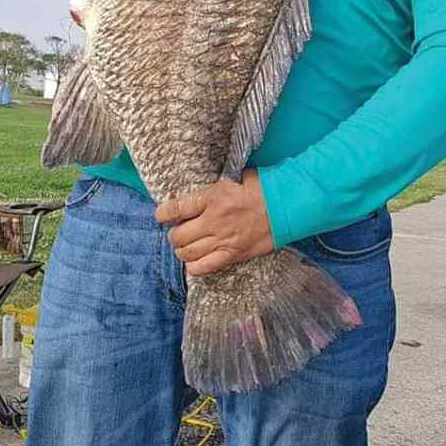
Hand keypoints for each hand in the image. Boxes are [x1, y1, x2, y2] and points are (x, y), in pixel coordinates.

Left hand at [156, 168, 272, 276]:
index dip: (163, 213)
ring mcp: (222, 240)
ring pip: (187, 253)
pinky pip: (204, 268)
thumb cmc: (262, 189)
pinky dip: (194, 267)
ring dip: (182, 251)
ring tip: (185, 247)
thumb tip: (206, 189)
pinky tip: (194, 262)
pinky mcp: (232, 255)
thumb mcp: (236, 177)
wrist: (285, 207)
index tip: (161, 215)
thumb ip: (217, 185)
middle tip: (178, 232)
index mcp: (212, 198)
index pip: (177, 208)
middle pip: (178, 235)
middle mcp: (213, 221)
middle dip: (174, 235)